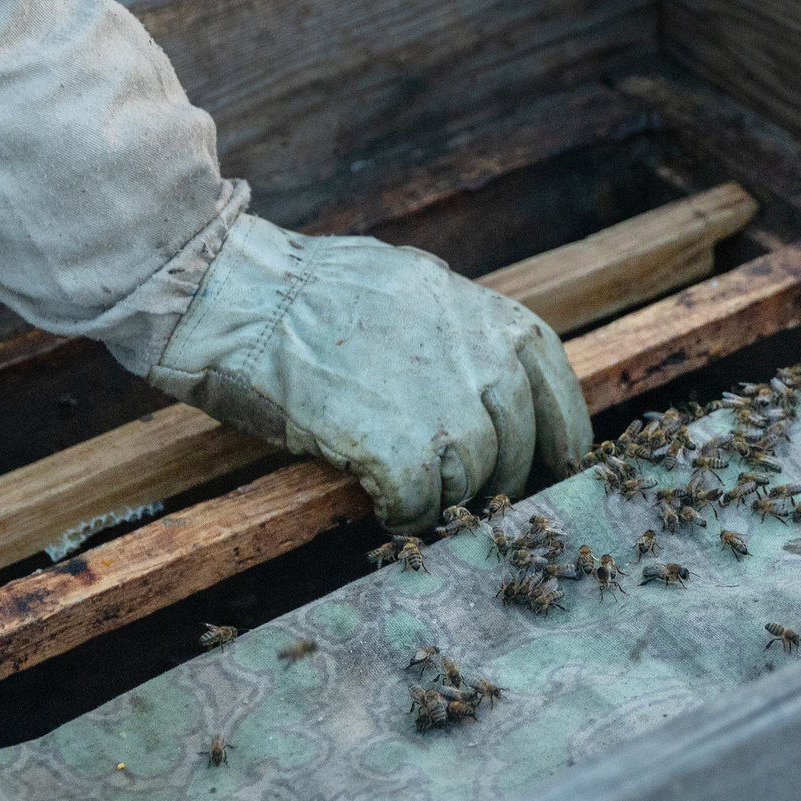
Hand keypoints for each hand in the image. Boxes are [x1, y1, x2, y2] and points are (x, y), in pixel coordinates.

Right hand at [145, 217, 590, 530]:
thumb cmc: (307, 289)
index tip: (558, 466)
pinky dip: (405, 515)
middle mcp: (481, 361)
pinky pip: (421, 504)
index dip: (559, 435)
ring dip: (442, 496)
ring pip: (471, 481)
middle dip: (494, 479)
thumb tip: (483, 376)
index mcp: (489, 318)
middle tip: (462, 494)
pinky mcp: (398, 448)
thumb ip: (457, 330)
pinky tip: (383, 507)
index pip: (554, 387)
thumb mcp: (410, 285)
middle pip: (515, 446)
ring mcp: (445, 407)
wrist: (240, 297)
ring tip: (409, 494)